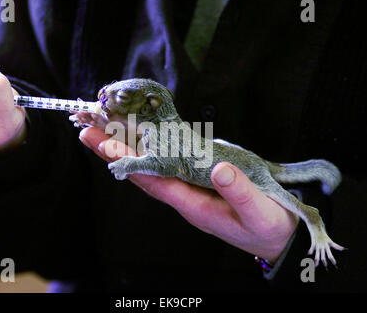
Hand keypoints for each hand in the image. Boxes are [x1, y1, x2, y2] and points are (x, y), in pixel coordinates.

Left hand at [79, 126, 298, 262]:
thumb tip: (218, 168)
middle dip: (115, 153)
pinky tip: (141, 138)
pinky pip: (168, 164)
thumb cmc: (269, 228)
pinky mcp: (199, 181)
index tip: (103, 145)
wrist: (278, 237)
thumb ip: (240, 193)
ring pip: (152, 167)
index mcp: (194, 205)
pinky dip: (151, 150)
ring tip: (104, 129)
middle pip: (143, 173)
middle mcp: (185, 196)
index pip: (153, 181)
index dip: (128, 162)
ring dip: (128, 149)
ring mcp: (190, 189)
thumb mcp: (260, 214)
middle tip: (87, 130)